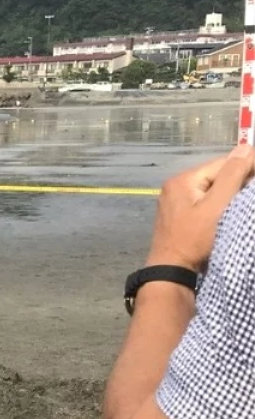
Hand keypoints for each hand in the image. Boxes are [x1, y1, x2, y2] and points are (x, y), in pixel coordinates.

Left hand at [146, 145, 254, 271]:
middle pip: (216, 175)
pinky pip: (204, 202)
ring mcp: (175, 201)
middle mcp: (175, 186)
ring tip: (245, 199)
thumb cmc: (195, 239)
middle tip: (251, 191)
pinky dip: (219, 203)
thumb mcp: (217, 206)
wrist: (172, 271)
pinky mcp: (179, 215)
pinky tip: (231, 210)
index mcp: (182, 180)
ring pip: (211, 189)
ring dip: (231, 192)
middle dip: (238, 179)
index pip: (222, 164)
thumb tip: (246, 147)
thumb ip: (232, 176)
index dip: (246, 166)